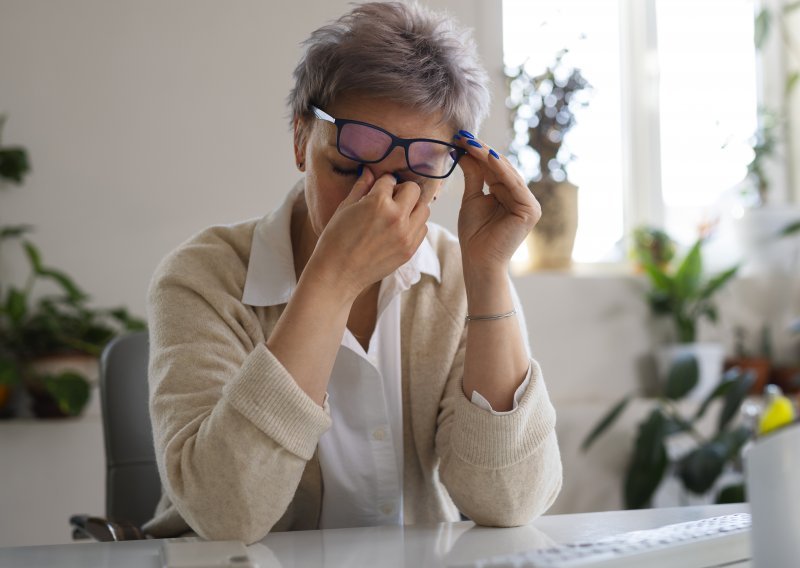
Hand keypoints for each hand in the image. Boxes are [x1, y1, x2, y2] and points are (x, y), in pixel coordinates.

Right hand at [309, 169, 431, 297]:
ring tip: (396, 215)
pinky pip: (422, 229)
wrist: (338, 273)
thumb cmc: (336, 239)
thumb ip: (361, 187)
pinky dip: (414, 225)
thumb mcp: (345, 208)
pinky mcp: (409, 250)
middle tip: (389, 200)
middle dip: (402, 191)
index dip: (382, 183)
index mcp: (378, 202)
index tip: (377, 189)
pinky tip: (398, 229)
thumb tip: (369, 171)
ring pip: (424, 209)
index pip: (390, 180)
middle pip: (414, 190)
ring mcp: (406, 235)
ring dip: (412, 207)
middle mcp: (397, 217)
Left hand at [454, 133, 540, 273]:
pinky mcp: (531, 210)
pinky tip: (487, 156)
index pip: (494, 169)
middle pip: (501, 168)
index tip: (460, 138)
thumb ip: (474, 175)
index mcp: (509, 194)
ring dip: (488, 156)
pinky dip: (500, 170)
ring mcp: (529, 204)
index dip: (478, 153)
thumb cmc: (474, 234)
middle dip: (482, 151)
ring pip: (507, 173)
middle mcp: (522, 197)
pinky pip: (514, 185)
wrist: (478, 260)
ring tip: (471, 143)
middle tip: (464, 136)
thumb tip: (465, 152)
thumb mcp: (472, 198)